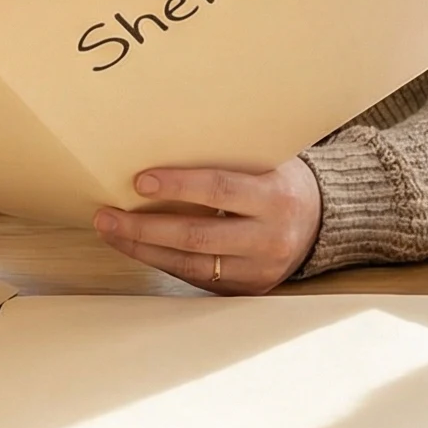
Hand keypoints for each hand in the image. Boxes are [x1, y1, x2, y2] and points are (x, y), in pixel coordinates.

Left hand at [91, 158, 322, 294]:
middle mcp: (269, 237)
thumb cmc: (280, 180)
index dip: (178, 185)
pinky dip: (163, 262)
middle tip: (107, 216)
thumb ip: (227, 155)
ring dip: (144, 249)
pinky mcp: (247, 290)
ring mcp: (258, 270)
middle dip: (145, 228)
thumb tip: (164, 138)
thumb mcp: (266, 160)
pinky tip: (138, 247)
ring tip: (111, 231)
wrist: (321, 222)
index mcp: (275, 197)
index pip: (219, 189)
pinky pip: (196, 277)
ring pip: (190, 264)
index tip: (139, 181)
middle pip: (196, 236)